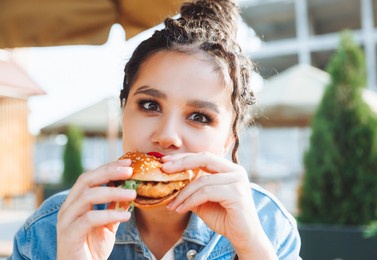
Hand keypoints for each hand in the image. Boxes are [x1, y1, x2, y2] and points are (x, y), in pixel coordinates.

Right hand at [57, 159, 135, 259]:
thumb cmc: (91, 249)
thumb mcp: (108, 226)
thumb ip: (115, 209)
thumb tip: (130, 192)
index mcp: (75, 202)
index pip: (90, 177)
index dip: (109, 167)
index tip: (128, 163)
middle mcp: (68, 208)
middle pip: (86, 180)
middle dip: (109, 172)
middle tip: (130, 171)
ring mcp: (66, 220)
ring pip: (87, 196)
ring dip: (113, 192)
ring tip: (133, 195)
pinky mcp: (68, 235)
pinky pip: (90, 218)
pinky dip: (110, 214)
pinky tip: (126, 216)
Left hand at [162, 152, 276, 259]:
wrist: (243, 237)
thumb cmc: (224, 218)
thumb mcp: (203, 200)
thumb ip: (192, 189)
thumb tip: (170, 181)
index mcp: (229, 168)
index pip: (203, 156)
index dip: (184, 157)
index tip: (165, 161)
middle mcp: (236, 170)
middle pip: (204, 158)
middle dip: (181, 163)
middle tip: (163, 169)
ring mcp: (237, 180)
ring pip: (202, 180)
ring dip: (183, 194)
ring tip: (172, 205)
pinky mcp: (236, 193)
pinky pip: (206, 192)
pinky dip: (190, 201)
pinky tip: (181, 209)